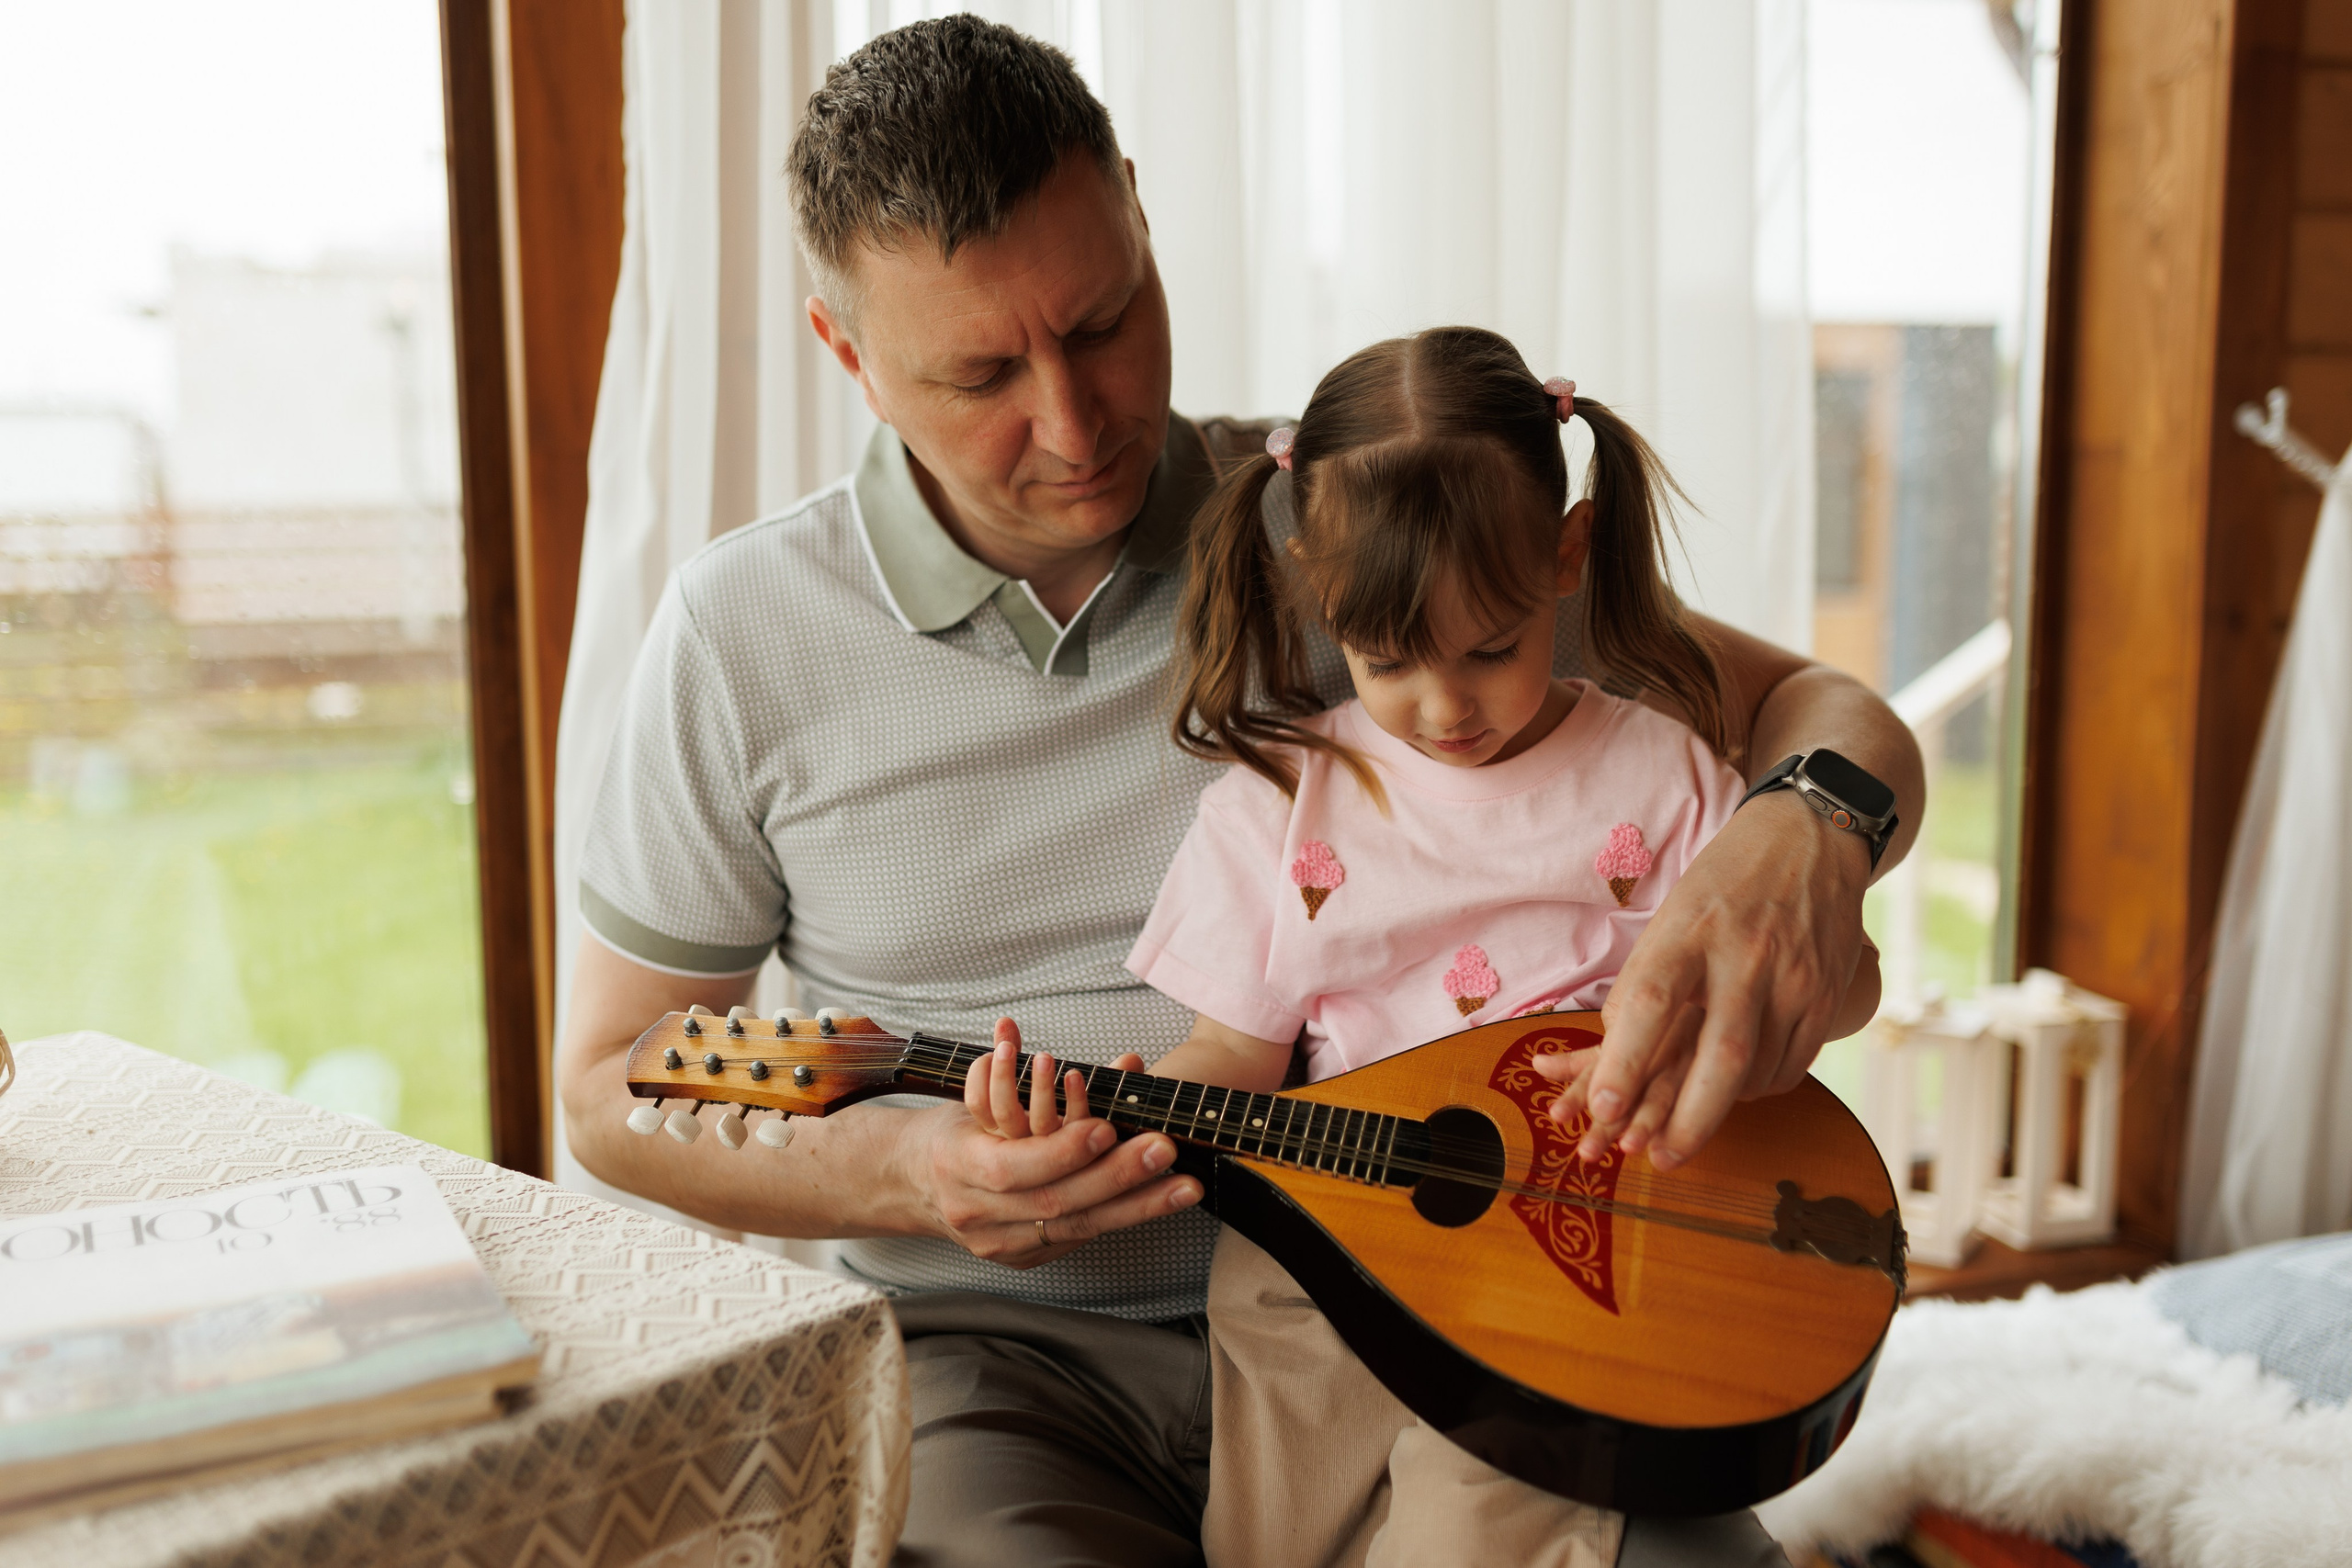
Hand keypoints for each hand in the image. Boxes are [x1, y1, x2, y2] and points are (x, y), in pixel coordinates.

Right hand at [913, 1017, 1195, 1267]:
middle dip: (1116, 1177)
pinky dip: (1117, 1219)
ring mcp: (998, 1244)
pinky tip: (1155, 1204)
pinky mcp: (1018, 1259)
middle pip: (1054, 1203)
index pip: (1015, 1166)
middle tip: (1163, 1150)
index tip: (1107, 1129)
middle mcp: (977, 1213)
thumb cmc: (952, 1133)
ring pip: (1075, 1229)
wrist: (908, 1186)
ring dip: (1135, 1207)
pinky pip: (1075, 1240)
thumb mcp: (974, 1098)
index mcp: (959, 1166)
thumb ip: (1023, 1077)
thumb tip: (1078, 1053)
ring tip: (1181, 1186)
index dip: (1063, 1150)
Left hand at [1558, 792, 1870, 1168]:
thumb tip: (1612, 1055)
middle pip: (1717, 1056)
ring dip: (1717, 1110)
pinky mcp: (1825, 996)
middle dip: (1685, 1122)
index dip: (1624, 1061)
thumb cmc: (1722, 882)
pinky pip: (1789, 1066)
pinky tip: (1736, 1090)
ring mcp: (1792, 978)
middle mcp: (1744, 955)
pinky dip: (1756, 1089)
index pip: (1651, 1001)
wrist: (1812, 836)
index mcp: (1688, 929)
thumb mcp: (1671, 915)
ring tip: (1686, 1129)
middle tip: (1655, 1160)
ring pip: (1755, 1072)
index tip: (1603, 1110)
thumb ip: (1647, 982)